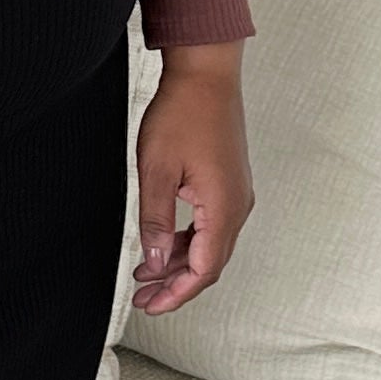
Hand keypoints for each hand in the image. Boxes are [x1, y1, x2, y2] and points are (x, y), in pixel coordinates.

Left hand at [130, 42, 254, 315]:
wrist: (206, 74)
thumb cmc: (182, 113)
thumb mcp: (156, 171)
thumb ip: (156, 221)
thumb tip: (155, 263)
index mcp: (223, 207)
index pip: (203, 270)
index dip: (176, 294)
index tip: (149, 305)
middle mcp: (237, 206)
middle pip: (210, 264)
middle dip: (176, 286)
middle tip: (143, 299)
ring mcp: (237, 194)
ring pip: (211, 246)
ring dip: (180, 264)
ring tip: (146, 275)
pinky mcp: (230, 183)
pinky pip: (212, 226)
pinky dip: (188, 242)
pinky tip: (163, 244)